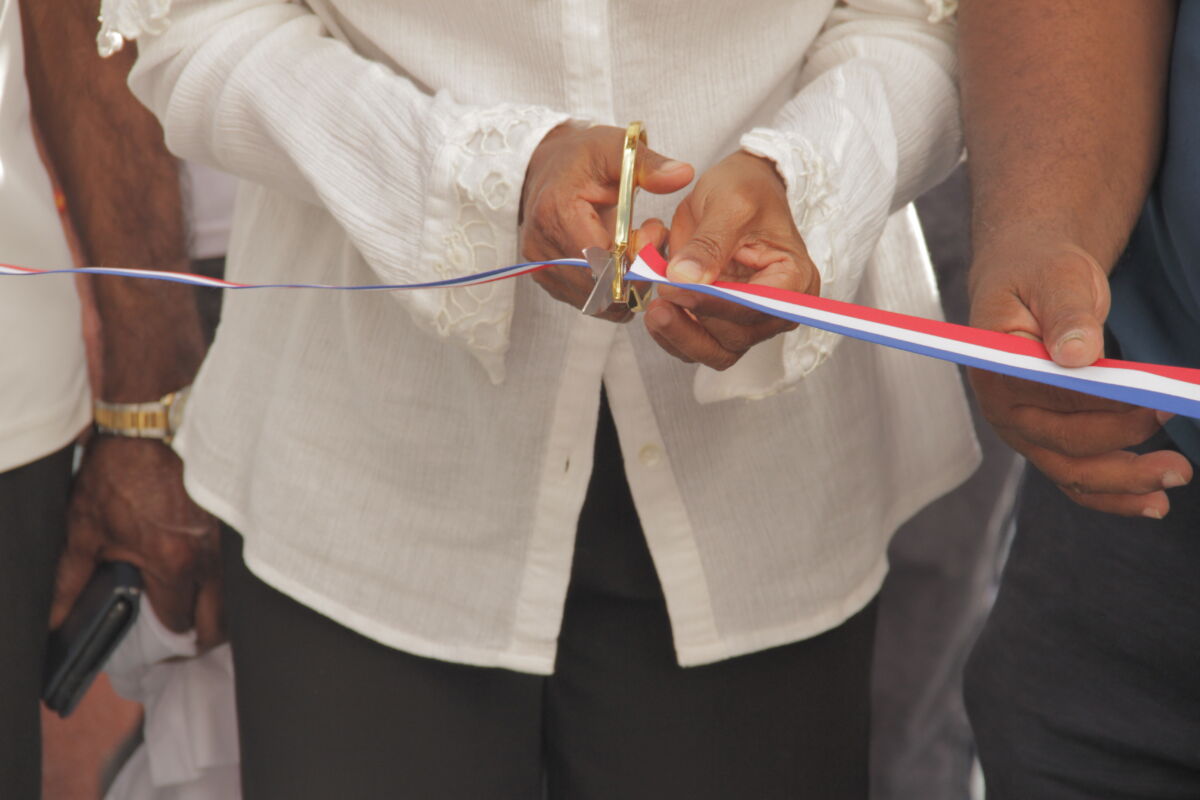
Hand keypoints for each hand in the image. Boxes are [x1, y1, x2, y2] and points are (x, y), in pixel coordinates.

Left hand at [50, 436, 224, 649]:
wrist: (153, 422)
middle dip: (204, 635)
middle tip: (187, 639)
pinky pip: (237, 564)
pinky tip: (210, 572)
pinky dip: (226, 577)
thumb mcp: (85, 528)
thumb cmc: (120, 470)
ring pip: (234, 594)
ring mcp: (228, 538)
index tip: (162, 646)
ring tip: (199, 610)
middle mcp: (209, 557)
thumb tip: (54, 620)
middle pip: (220, 620)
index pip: (180, 623)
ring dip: (219, 608)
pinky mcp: (234, 519)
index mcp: (174, 565)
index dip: (170, 640)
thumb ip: (69, 580)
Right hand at [520, 123, 692, 321]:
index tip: (653, 233)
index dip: (634, 256)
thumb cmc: (583, 158)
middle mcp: (542, 246)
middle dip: (635, 272)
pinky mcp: (548, 281)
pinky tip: (620, 262)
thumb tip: (683, 175)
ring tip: (635, 249)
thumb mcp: (617, 149)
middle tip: (650, 241)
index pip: (600, 257)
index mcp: (557, 211)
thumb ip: (650, 165)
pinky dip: (613, 290)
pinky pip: (590, 302)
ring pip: (597, 299)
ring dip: (626, 284)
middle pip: (599, 284)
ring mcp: (542, 268)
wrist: (547, 169)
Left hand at [645, 150, 817, 369]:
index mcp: (793, 279)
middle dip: (693, 322)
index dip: (714, 304)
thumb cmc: (746, 190)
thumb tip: (685, 277)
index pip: (757, 308)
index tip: (676, 289)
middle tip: (659, 296)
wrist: (737, 189)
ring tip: (655, 310)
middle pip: (735, 338)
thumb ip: (709, 243)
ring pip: (714, 351)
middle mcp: (776, 308)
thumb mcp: (729, 204)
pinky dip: (672, 335)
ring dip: (680, 336)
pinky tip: (656, 312)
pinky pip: (696, 345)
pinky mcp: (720, 321)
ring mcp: (747, 319)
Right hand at [969, 240, 1191, 516]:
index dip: (1103, 406)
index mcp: (996, 366)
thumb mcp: (1057, 277)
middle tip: (1178, 448)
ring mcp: (1022, 428)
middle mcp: (1003, 407)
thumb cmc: (1041, 272)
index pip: (1052, 397)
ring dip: (1124, 482)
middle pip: (1063, 444)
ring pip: (1071, 470)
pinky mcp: (1044, 439)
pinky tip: (1150, 502)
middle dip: (1124, 449)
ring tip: (1176, 477)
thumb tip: (1077, 354)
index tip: (1153, 401)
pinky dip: (1112, 494)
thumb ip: (1066, 314)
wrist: (1029, 277)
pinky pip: (1075, 476)